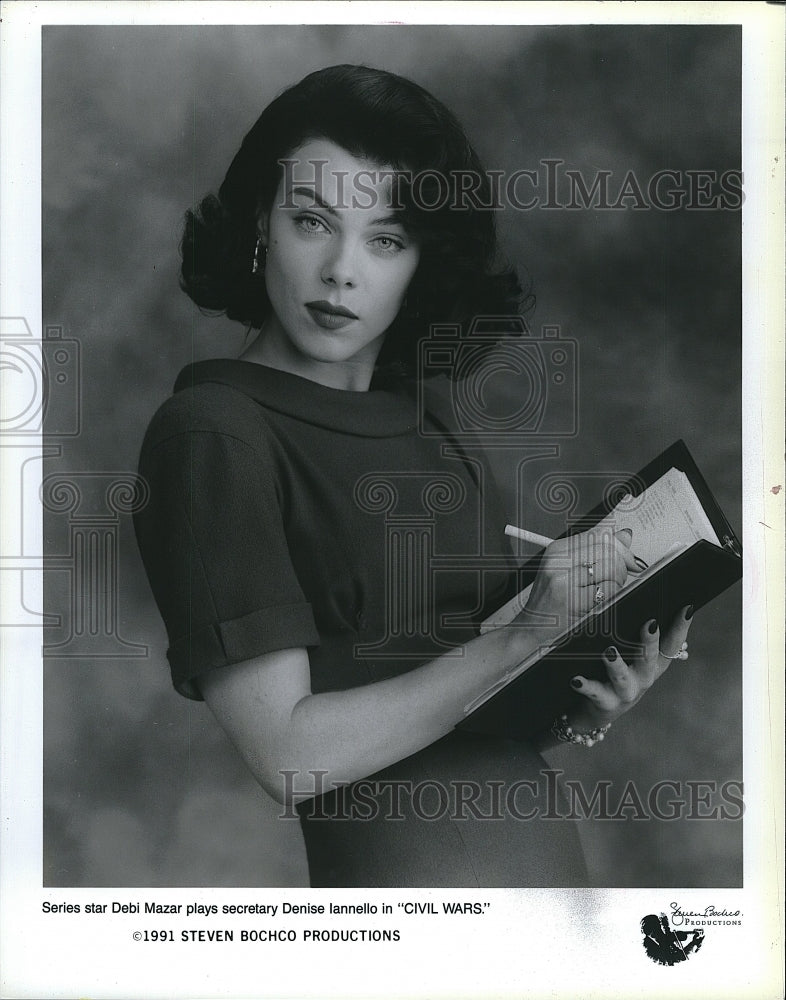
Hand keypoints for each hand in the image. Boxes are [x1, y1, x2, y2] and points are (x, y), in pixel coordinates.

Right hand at [522, 526, 640, 628]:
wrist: (532, 624)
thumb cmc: (551, 599)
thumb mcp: (568, 568)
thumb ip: (596, 550)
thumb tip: (624, 536)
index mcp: (557, 549)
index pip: (599, 535)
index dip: (619, 546)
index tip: (626, 558)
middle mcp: (558, 561)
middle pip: (607, 549)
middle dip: (621, 564)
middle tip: (617, 577)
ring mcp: (564, 580)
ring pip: (611, 567)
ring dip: (618, 580)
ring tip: (607, 588)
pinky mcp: (572, 600)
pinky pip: (608, 590)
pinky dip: (613, 594)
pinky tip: (602, 599)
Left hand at [569, 605, 693, 726]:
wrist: (596, 709)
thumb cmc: (614, 670)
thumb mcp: (631, 653)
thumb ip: (636, 630)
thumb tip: (634, 592)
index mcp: (653, 663)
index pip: (672, 643)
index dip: (681, 627)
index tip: (687, 607)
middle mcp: (644, 678)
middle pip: (650, 659)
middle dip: (650, 641)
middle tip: (649, 623)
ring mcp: (626, 692)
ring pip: (623, 678)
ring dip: (617, 665)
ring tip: (609, 651)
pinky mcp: (605, 702)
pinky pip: (595, 693)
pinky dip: (585, 686)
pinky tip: (576, 679)